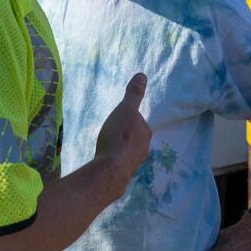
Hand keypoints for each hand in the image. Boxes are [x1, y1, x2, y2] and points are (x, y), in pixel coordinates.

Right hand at [93, 74, 150, 196]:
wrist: (111, 168)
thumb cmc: (118, 136)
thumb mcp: (125, 109)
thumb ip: (133, 94)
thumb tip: (143, 75)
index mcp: (145, 132)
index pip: (138, 121)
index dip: (128, 119)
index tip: (117, 119)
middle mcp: (144, 148)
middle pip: (134, 138)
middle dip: (125, 135)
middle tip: (111, 133)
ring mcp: (135, 163)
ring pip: (128, 152)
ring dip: (120, 149)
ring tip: (107, 148)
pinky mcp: (124, 174)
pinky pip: (120, 164)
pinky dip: (114, 161)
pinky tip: (105, 161)